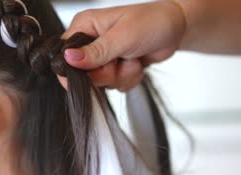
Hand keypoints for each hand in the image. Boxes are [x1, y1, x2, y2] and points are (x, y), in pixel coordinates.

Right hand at [61, 1, 186, 90]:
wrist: (176, 30)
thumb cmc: (152, 23)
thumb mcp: (122, 37)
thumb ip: (96, 52)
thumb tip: (68, 59)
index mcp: (84, 26)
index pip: (64, 55)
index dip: (75, 71)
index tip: (93, 74)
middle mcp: (90, 42)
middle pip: (82, 75)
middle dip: (105, 74)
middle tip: (120, 60)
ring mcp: (102, 57)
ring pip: (100, 83)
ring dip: (120, 76)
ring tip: (132, 58)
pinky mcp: (115, 68)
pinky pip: (114, 85)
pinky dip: (128, 79)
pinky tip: (137, 64)